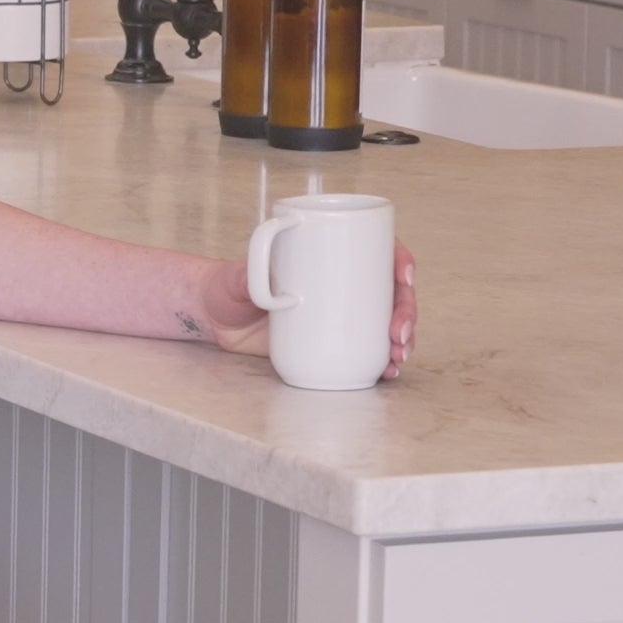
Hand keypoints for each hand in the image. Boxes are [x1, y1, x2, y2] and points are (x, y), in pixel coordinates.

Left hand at [204, 245, 420, 379]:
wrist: (216, 319)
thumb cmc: (228, 286)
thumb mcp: (238, 276)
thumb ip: (249, 275)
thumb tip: (269, 288)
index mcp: (330, 256)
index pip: (377, 252)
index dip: (400, 261)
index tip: (403, 277)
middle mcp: (342, 284)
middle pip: (390, 292)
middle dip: (406, 312)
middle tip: (398, 333)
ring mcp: (339, 315)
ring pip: (386, 323)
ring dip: (403, 340)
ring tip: (397, 357)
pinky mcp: (331, 342)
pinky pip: (366, 350)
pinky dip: (382, 361)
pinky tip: (389, 371)